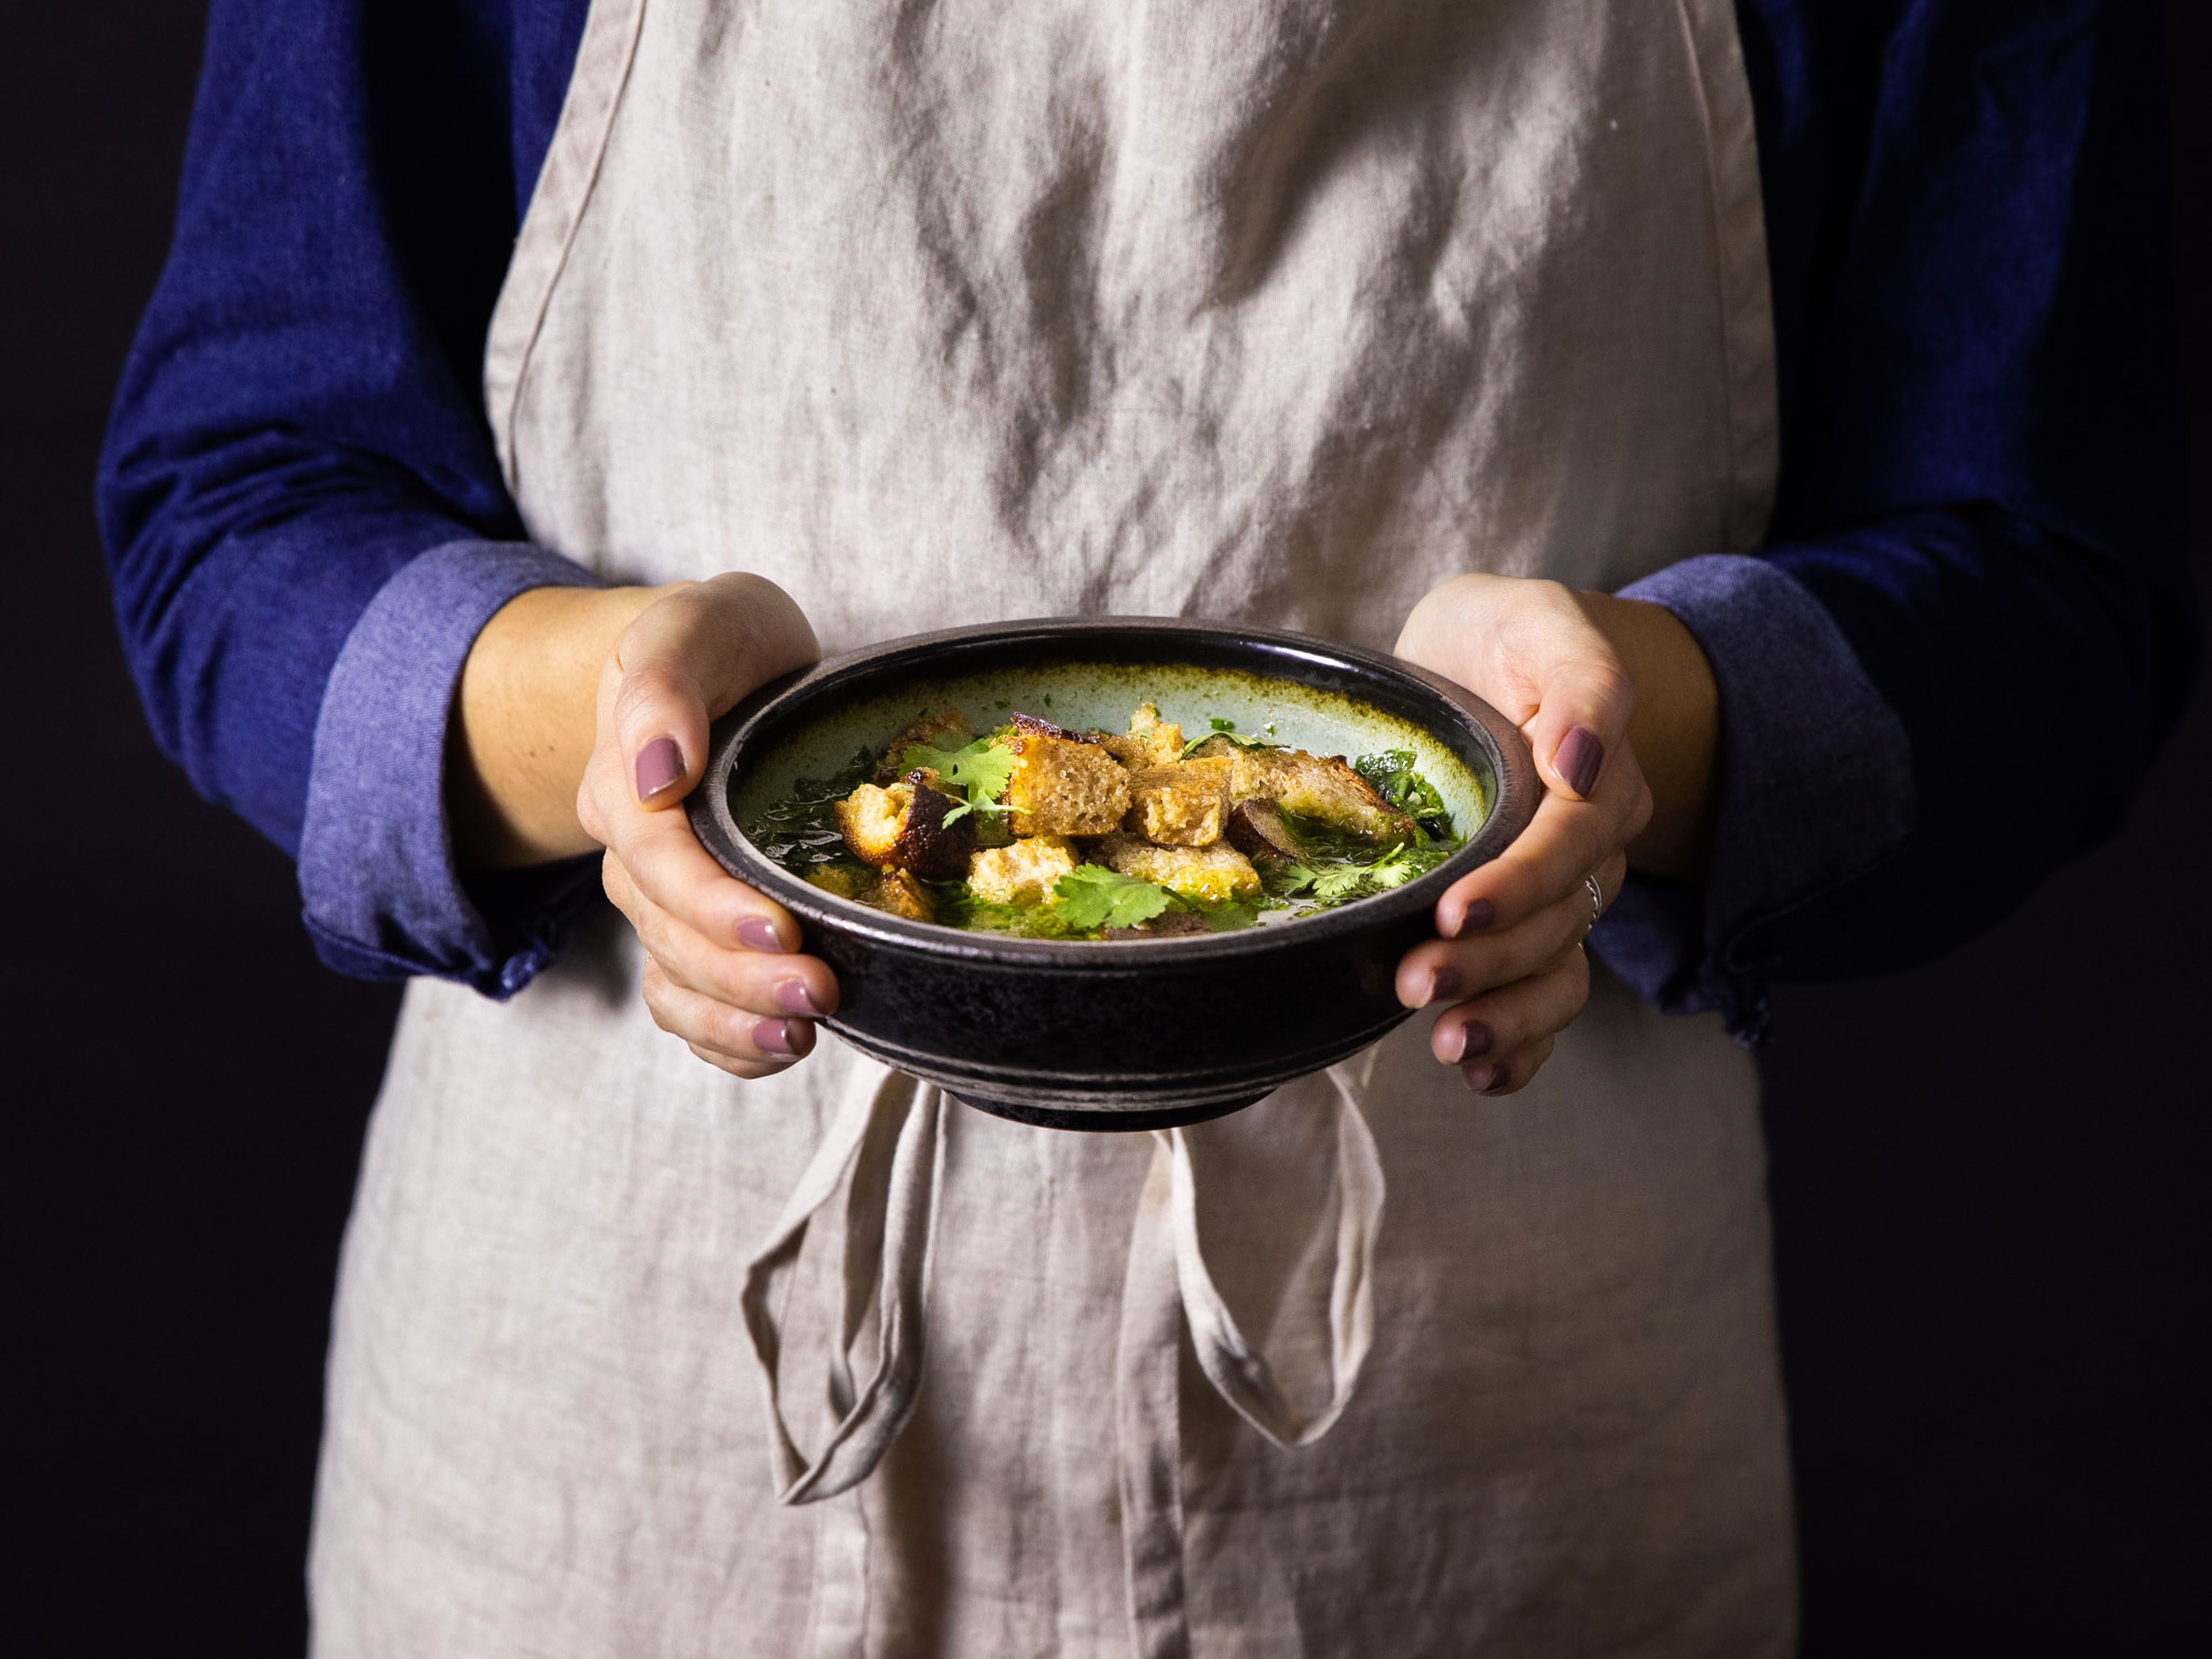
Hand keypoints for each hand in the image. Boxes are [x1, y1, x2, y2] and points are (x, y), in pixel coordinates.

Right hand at [572, 574, 834, 1077]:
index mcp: (627, 782)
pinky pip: (688, 1005)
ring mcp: (660, 901)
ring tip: (802, 1039)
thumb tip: (656, 769)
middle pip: (670, 934)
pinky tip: (779, 1049)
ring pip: (675, 982)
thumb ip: (668, 684)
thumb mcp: (697, 628)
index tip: (778, 931)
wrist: (721, 665)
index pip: (658, 861)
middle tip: (820, 994)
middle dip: (741, 977)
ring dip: (735, 1021)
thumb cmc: (719, 645)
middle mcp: (634, 853)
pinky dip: (726, 1041)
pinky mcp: (693, 931)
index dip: (712, 905)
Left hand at [1391, 573, 1713, 1094]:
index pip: (1566, 843)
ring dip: (1506, 1018)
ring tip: (1447, 1045)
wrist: (1480, 656)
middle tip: (1413, 984)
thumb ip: (1581, 681)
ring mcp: (1562, 898)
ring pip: (1555, 974)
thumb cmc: (1503, 637)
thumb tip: (1585, 759)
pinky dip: (1521, 1048)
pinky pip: (1543, 1001)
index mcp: (1598, 779)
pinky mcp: (1525, 927)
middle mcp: (1590, 849)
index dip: (1516, 884)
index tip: (1451, 910)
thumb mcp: (1539, 624)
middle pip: (1555, 922)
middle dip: (1488, 962)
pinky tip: (1481, 1075)